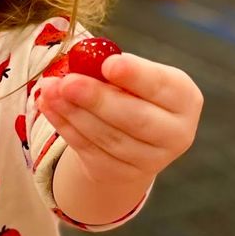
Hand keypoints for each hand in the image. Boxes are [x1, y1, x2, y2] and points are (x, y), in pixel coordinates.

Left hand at [36, 52, 202, 187]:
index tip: (108, 64)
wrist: (133, 141)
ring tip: (50, 90)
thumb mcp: (134, 77)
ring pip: (108, 136)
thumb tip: (81, 61)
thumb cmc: (134, 95)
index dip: (136, 76)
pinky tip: (49, 106)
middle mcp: (175, 133)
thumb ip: (115, 70)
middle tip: (68, 82)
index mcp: (185, 99)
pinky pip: (89, 149)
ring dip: (74, 112)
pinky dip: (65, 126)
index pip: (163, 87)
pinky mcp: (120, 174)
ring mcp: (149, 160)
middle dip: (98, 99)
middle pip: (135, 118)